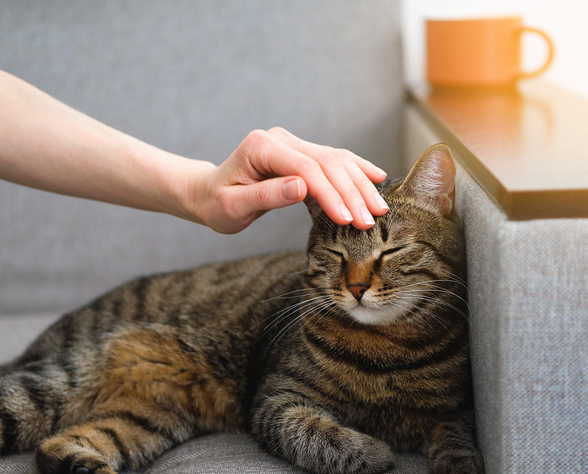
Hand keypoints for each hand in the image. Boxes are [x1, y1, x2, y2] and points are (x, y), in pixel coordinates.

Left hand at [188, 127, 388, 233]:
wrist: (208, 193)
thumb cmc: (217, 204)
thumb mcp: (233, 206)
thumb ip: (266, 195)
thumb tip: (301, 188)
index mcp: (261, 147)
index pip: (306, 168)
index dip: (330, 194)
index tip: (347, 219)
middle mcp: (280, 139)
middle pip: (327, 162)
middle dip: (352, 192)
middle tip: (370, 220)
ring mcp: (293, 144)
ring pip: (336, 160)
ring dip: (360, 184)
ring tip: (379, 208)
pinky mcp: (301, 154)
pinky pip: (334, 161)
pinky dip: (356, 171)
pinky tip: (376, 178)